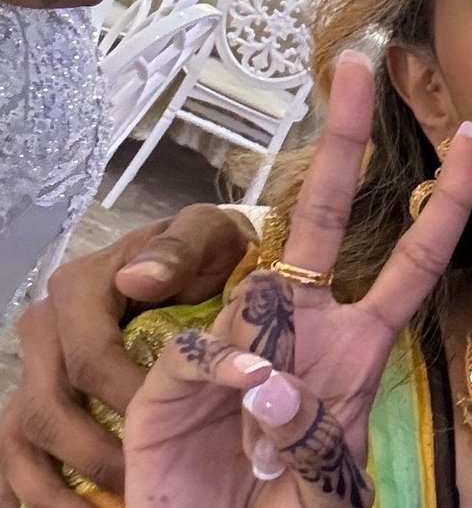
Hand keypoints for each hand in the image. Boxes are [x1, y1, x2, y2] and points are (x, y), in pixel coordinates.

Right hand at [0, 205, 253, 506]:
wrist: (198, 257)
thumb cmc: (208, 249)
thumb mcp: (206, 233)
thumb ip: (179, 249)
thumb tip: (138, 279)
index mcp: (79, 291)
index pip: (91, 360)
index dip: (126, 402)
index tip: (168, 434)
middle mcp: (43, 332)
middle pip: (49, 411)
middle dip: (95, 459)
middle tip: (141, 490)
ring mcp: (33, 371)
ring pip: (20, 443)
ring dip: (51, 493)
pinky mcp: (33, 402)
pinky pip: (13, 458)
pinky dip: (26, 495)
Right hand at [124, 51, 471, 506]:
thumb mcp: (327, 477)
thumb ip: (311, 432)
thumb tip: (260, 376)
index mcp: (355, 345)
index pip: (414, 259)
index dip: (448, 201)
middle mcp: (298, 327)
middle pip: (322, 213)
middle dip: (344, 137)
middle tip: (360, 62)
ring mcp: (236, 343)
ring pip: (251, 292)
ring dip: (262, 349)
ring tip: (262, 428)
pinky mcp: (174, 377)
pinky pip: (204, 350)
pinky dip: (220, 376)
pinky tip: (233, 409)